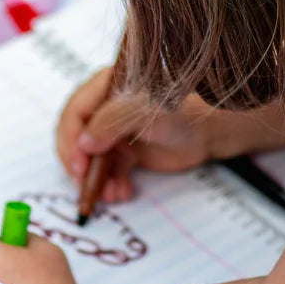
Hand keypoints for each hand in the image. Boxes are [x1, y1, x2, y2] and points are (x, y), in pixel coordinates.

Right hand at [56, 66, 218, 201]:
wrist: (212, 129)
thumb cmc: (183, 108)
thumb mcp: (143, 110)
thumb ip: (111, 122)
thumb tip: (83, 145)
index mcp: (105, 88)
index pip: (75, 113)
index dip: (71, 139)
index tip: (78, 164)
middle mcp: (105, 109)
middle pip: (78, 138)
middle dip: (80, 164)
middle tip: (85, 183)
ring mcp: (115, 132)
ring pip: (91, 160)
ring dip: (95, 180)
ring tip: (110, 195)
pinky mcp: (126, 152)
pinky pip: (108, 171)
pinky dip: (110, 184)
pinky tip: (121, 193)